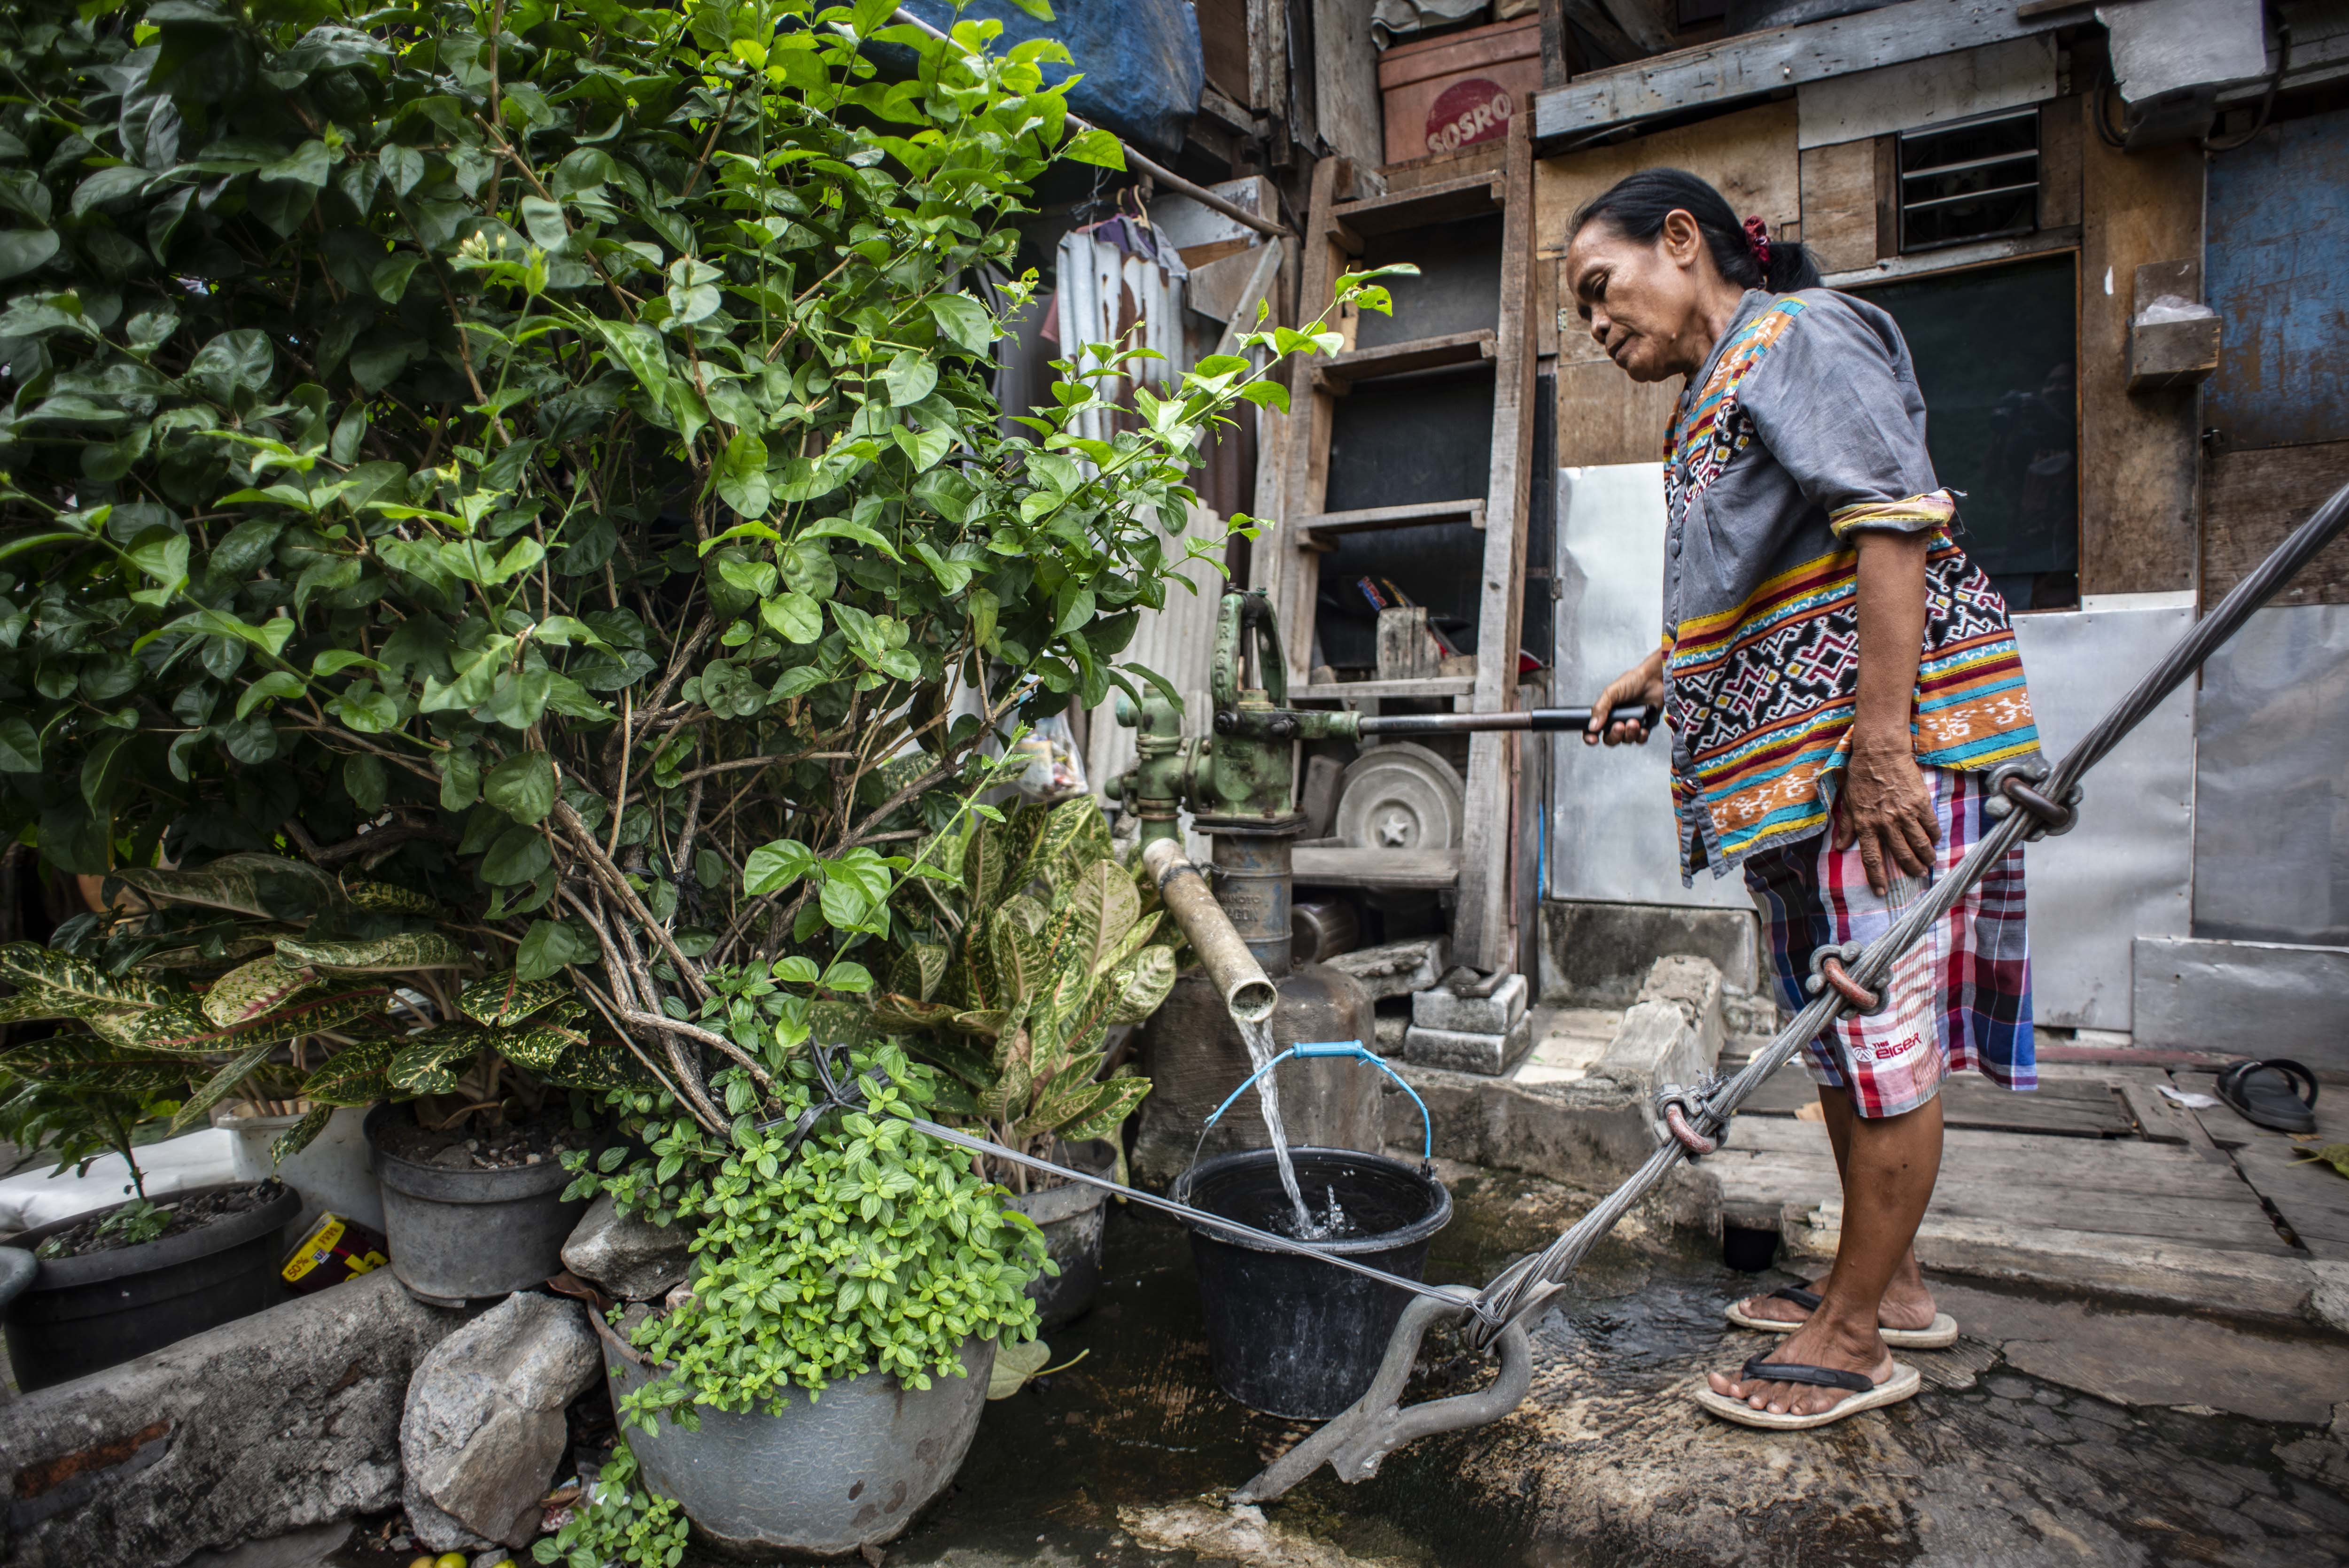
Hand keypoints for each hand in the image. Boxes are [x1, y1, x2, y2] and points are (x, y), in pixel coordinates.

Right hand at [1585, 651, 1665, 746]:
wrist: (1654, 679)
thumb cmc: (1633, 681)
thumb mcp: (1611, 692)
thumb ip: (1600, 708)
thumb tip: (1592, 726)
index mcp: (1605, 712)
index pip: (1593, 730)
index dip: (1591, 737)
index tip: (1594, 739)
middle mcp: (1617, 720)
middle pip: (1610, 739)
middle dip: (1614, 735)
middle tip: (1619, 725)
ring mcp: (1630, 725)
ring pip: (1625, 740)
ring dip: (1629, 734)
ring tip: (1634, 722)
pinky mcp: (1644, 727)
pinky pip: (1640, 740)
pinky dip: (1641, 737)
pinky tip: (1643, 728)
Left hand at [1834, 730, 1938, 894]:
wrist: (1880, 753)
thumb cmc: (1861, 776)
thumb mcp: (1848, 802)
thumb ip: (1847, 827)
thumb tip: (1839, 847)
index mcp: (1865, 824)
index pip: (1870, 858)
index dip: (1876, 877)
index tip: (1881, 892)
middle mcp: (1885, 823)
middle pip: (1901, 855)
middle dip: (1911, 869)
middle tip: (1918, 875)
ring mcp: (1904, 813)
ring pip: (1919, 843)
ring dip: (1926, 857)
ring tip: (1930, 863)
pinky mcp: (1921, 803)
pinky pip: (1931, 826)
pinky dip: (1934, 836)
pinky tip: (1935, 840)